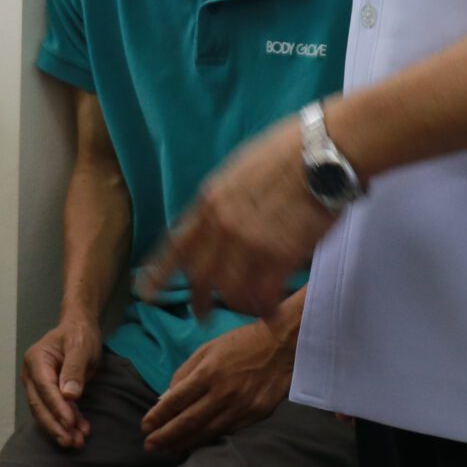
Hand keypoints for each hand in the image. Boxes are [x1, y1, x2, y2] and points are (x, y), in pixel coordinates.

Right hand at [20, 314, 104, 449]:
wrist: (80, 329)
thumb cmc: (79, 334)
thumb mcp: (81, 346)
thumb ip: (75, 369)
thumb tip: (69, 395)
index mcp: (36, 360)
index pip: (44, 388)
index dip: (56, 407)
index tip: (69, 423)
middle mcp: (32, 374)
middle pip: (39, 405)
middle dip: (55, 425)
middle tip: (71, 441)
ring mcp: (37, 385)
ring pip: (45, 412)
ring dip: (60, 429)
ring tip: (77, 442)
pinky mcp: (48, 394)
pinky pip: (55, 411)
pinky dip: (67, 423)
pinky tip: (79, 433)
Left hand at [141, 321, 293, 455]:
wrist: (282, 346)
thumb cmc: (241, 343)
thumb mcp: (208, 348)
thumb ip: (185, 372)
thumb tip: (166, 397)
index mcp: (208, 372)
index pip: (176, 400)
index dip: (158, 416)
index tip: (145, 426)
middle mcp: (223, 392)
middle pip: (188, 421)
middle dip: (165, 436)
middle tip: (149, 447)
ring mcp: (240, 407)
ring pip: (206, 432)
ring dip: (184, 444)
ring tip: (167, 451)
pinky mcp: (254, 416)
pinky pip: (226, 432)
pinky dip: (208, 440)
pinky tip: (195, 445)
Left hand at [145, 120, 332, 319]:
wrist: (321, 151)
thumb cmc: (286, 150)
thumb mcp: (239, 168)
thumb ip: (224, 197)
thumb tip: (219, 217)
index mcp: (210, 201)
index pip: (176, 245)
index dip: (159, 273)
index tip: (145, 292)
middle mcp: (222, 225)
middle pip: (201, 276)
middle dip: (200, 300)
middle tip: (203, 316)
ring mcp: (250, 242)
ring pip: (231, 290)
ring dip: (237, 305)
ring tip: (246, 311)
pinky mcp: (280, 255)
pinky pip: (264, 294)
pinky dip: (265, 308)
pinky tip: (270, 314)